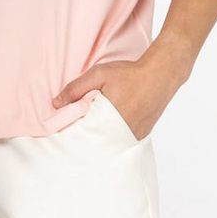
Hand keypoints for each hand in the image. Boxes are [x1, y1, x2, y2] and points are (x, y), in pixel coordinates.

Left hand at [52, 46, 190, 139]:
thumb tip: (56, 103)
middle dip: (83, 136)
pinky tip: (106, 126)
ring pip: (107, 142)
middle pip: (94, 141)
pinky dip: (111, 136)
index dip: (70, 131)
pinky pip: (120, 140)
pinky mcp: (140, 136)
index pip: (82, 134)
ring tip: (90, 126)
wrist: (160, 76)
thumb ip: (76, 88)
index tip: (59, 129)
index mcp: (107, 120)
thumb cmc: (129, 74)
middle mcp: (120, 133)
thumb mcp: (99, 74)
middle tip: (72, 129)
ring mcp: (132, 136)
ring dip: (98, 136)